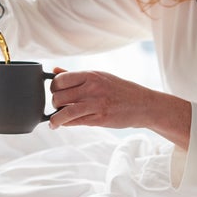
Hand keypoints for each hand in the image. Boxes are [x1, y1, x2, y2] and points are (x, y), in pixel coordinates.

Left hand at [48, 69, 190, 147]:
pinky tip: (64, 125)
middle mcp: (92, 88)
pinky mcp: (100, 119)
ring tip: (54, 123)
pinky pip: (75, 122)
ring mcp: (96, 104)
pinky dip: (66, 124)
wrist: (143, 104)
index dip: (53, 88)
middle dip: (54, 104)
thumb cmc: (120, 90)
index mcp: (91, 75)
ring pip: (64, 112)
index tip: (56, 92)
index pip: (59, 80)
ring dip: (55, 120)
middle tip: (58, 107)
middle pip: (58, 97)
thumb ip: (76, 76)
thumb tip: (55, 71)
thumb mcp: (100, 76)